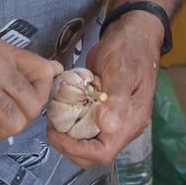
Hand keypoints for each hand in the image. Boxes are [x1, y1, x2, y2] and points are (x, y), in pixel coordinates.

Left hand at [48, 11, 164, 167]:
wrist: (134, 31)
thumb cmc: (131, 49)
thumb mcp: (122, 71)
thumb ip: (116, 100)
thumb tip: (108, 127)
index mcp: (132, 120)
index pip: (104, 152)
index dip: (77, 150)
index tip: (57, 136)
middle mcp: (124, 123)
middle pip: (94, 153)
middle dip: (69, 146)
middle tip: (51, 128)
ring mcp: (114, 117)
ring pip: (88, 141)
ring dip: (69, 135)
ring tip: (54, 118)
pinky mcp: (104, 108)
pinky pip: (86, 125)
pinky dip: (72, 121)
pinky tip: (63, 107)